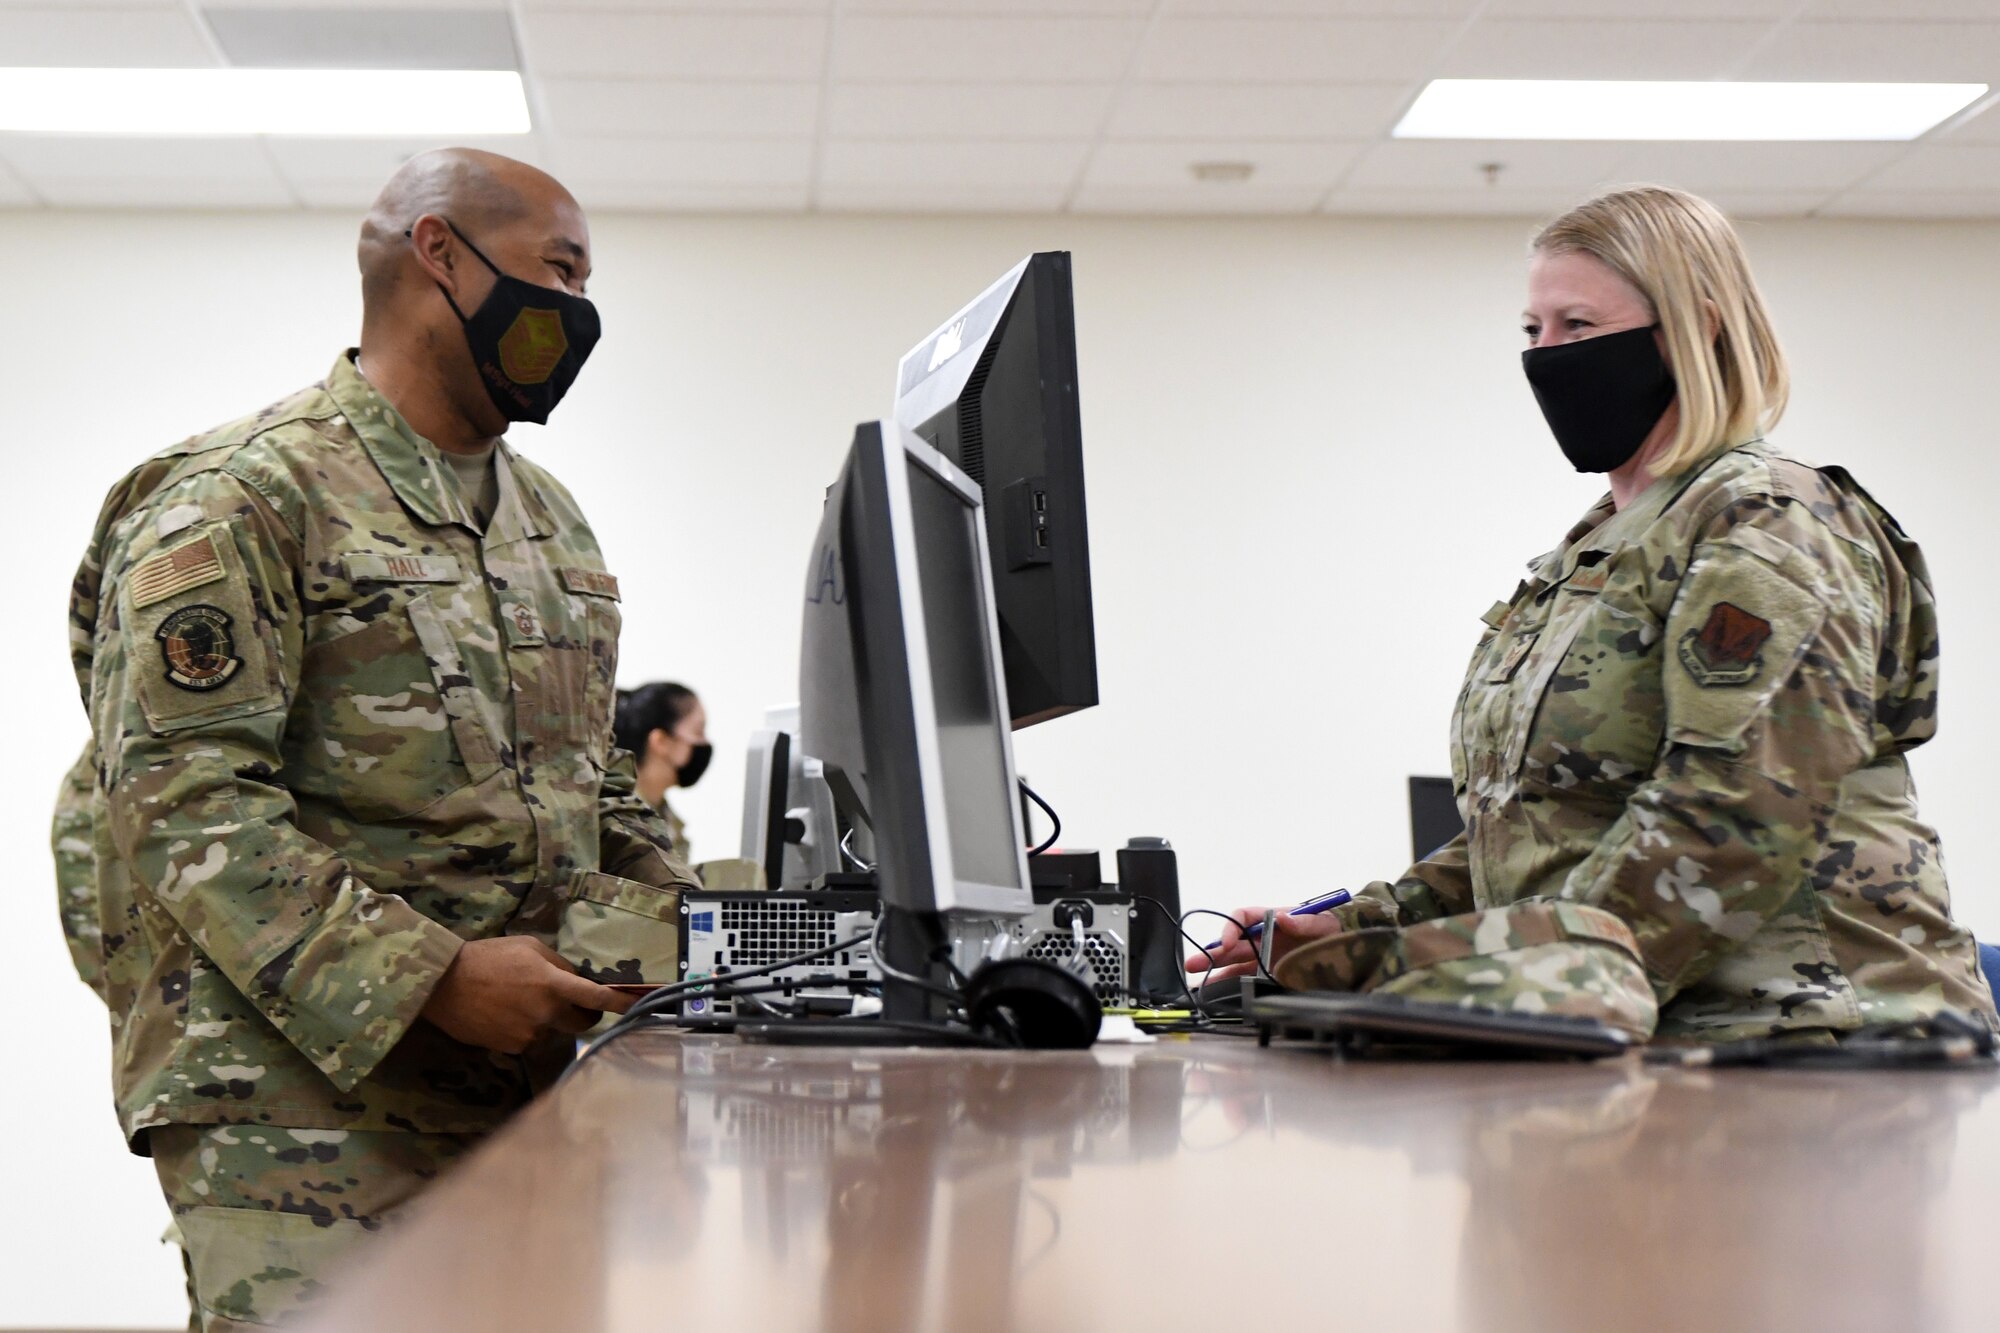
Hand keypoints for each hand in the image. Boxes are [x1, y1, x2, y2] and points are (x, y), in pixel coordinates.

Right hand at [420, 937, 634, 1054]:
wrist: (445, 985)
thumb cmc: (489, 958)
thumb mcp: (529, 948)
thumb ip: (559, 965)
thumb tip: (578, 980)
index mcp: (553, 985)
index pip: (597, 998)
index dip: (621, 1003)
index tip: (639, 1006)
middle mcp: (547, 1014)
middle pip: (583, 1022)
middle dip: (586, 1014)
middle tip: (575, 1003)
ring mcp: (530, 1034)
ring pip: (556, 1031)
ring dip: (551, 1020)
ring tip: (523, 1002)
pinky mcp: (514, 1048)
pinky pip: (533, 1039)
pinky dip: (529, 1029)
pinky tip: (509, 1014)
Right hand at [1184, 907, 1346, 984]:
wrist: (1347, 949)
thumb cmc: (1332, 927)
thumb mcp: (1323, 922)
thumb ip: (1304, 921)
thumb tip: (1284, 917)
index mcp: (1271, 919)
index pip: (1243, 918)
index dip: (1230, 927)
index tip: (1226, 942)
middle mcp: (1264, 938)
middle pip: (1233, 944)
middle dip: (1212, 952)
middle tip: (1193, 963)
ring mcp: (1265, 957)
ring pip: (1234, 964)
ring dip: (1215, 971)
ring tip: (1196, 981)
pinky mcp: (1270, 975)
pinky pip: (1246, 979)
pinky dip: (1229, 985)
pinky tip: (1214, 991)